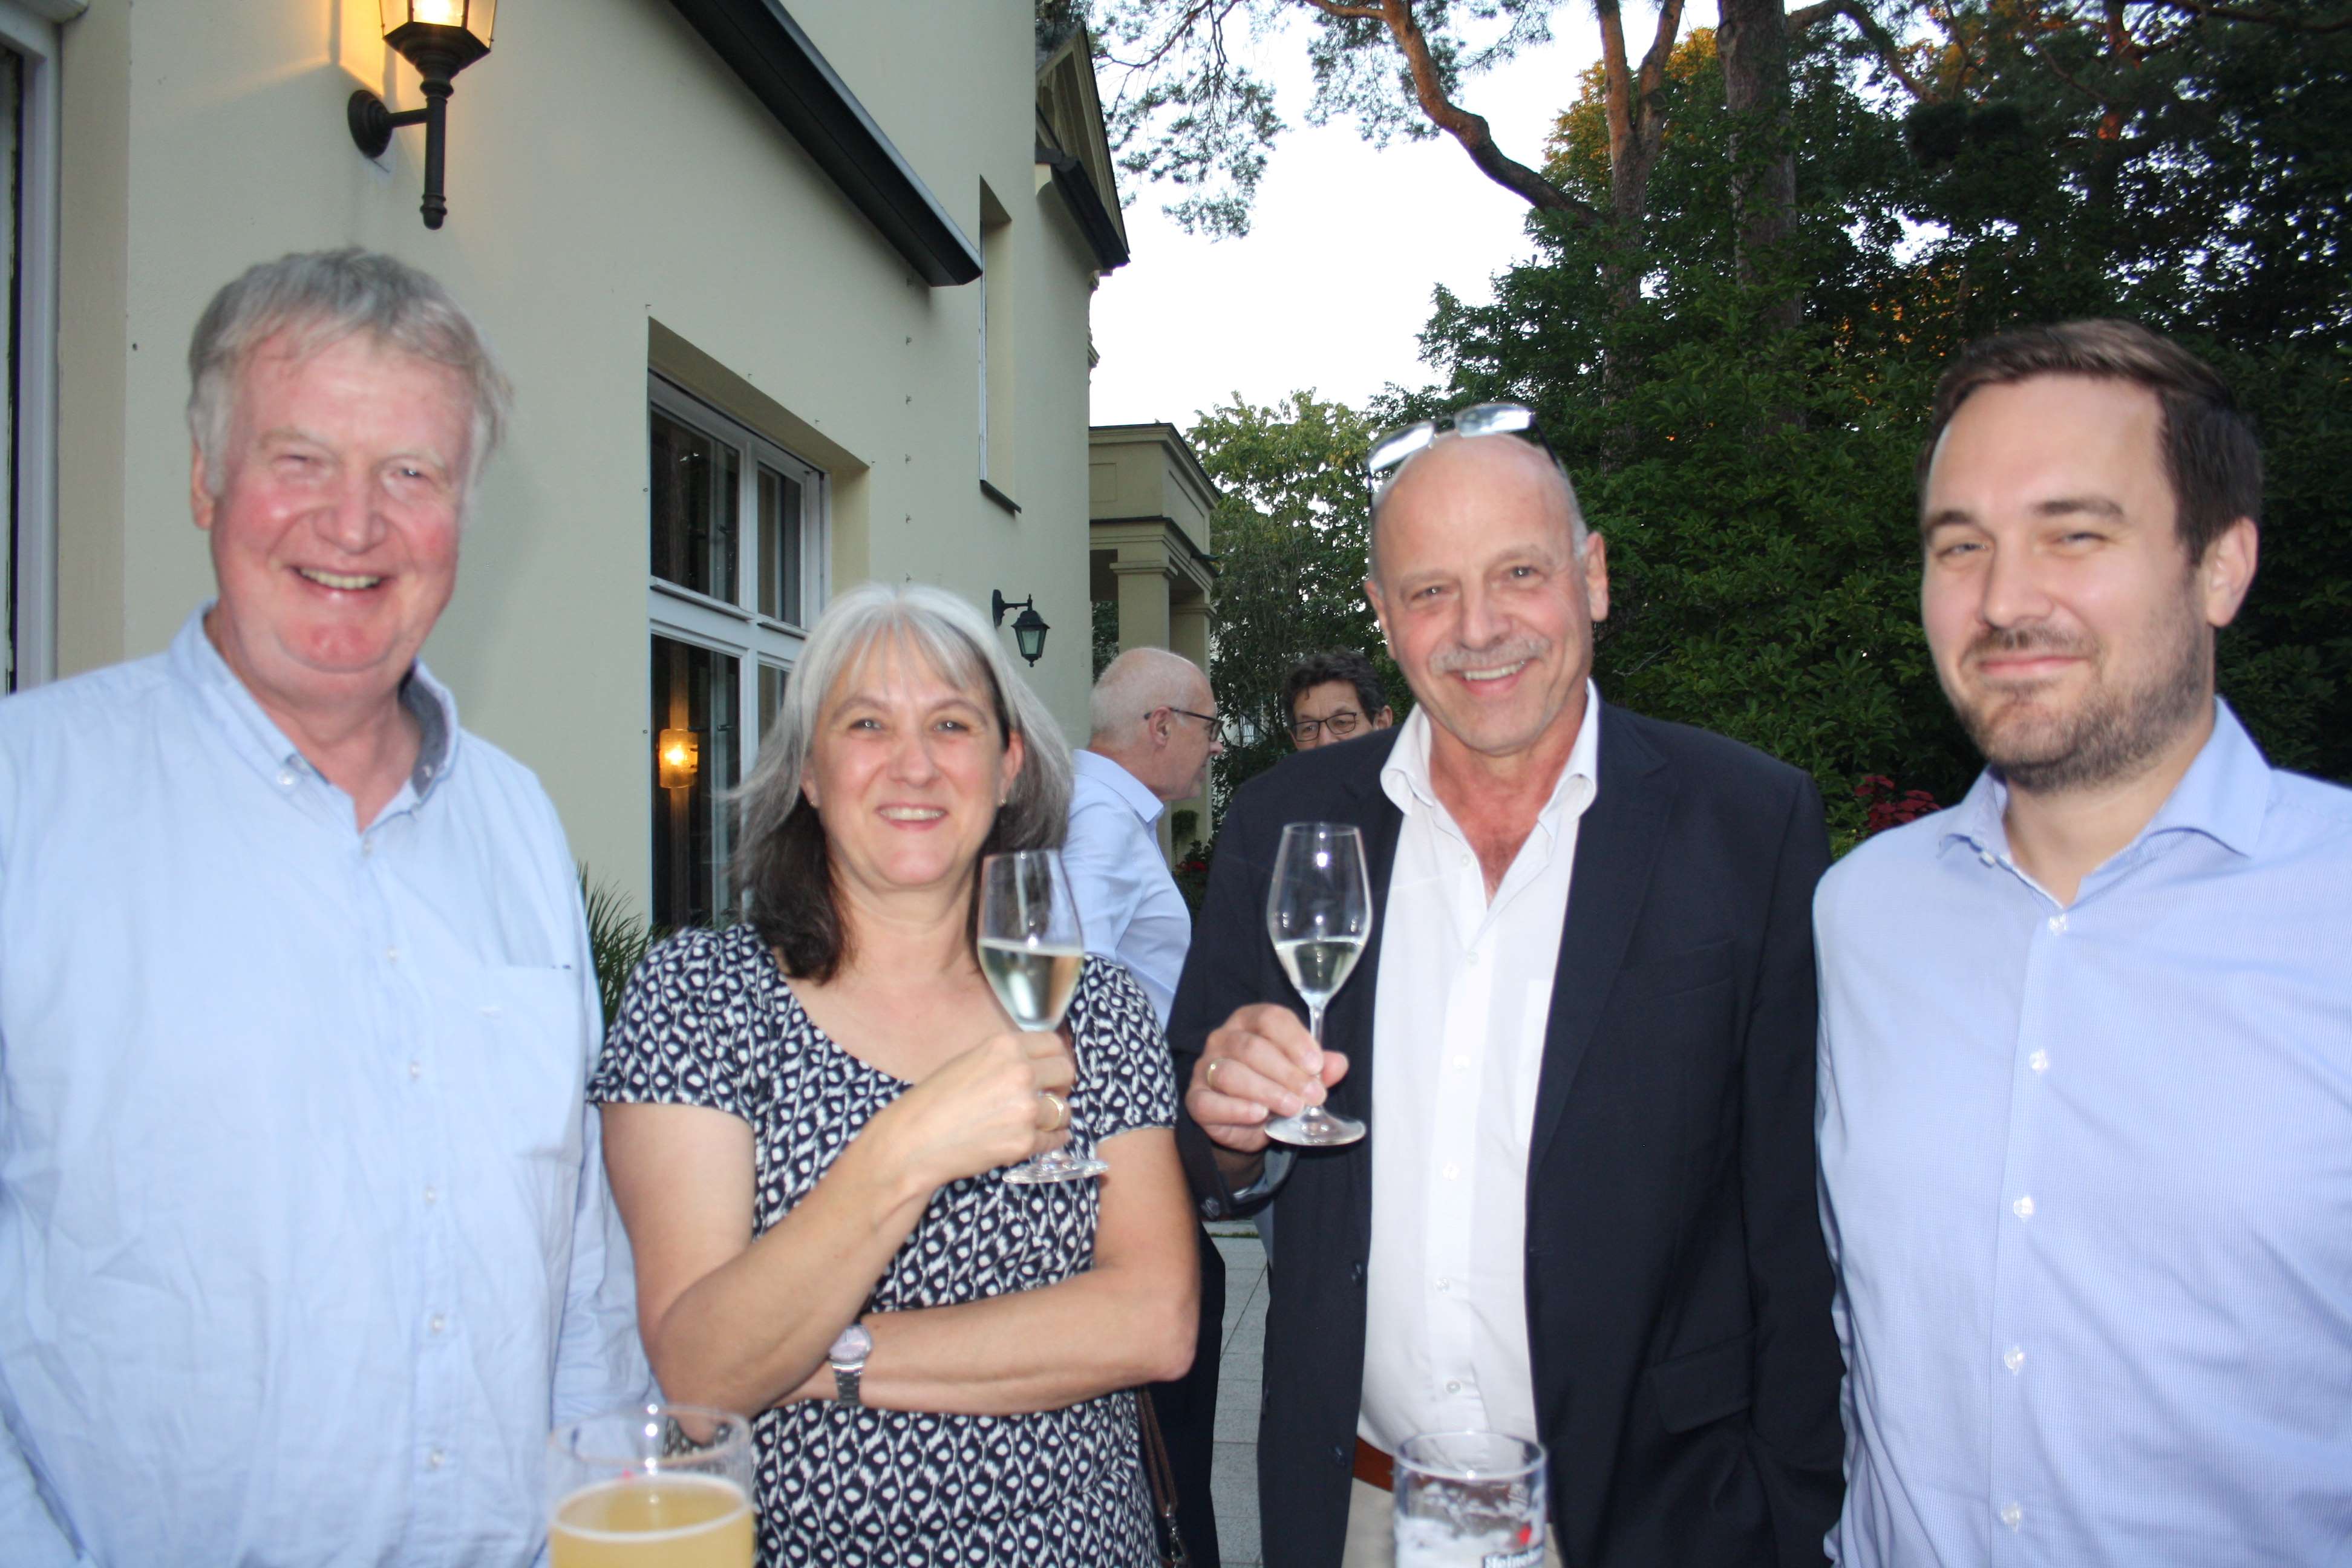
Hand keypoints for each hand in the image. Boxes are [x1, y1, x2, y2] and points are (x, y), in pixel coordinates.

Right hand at [881, 1031, 1075, 1188]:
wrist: (913, 1141)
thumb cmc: (934, 1102)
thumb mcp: (969, 1061)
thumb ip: (1006, 1058)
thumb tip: (1038, 1063)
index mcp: (1005, 1047)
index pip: (1053, 1044)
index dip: (1054, 1059)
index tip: (1051, 1070)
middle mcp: (1019, 1073)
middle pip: (1066, 1073)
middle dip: (1060, 1085)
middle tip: (1048, 1095)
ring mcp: (1024, 1109)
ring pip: (1064, 1109)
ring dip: (1055, 1116)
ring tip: (1038, 1121)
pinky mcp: (1024, 1142)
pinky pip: (1054, 1139)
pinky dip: (1049, 1140)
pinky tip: (1035, 1138)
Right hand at [1185, 1004, 1348, 1155]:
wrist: (1247, 1123)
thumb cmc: (1275, 1086)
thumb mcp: (1301, 1075)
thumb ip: (1319, 1068)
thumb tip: (1338, 1064)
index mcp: (1249, 1021)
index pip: (1270, 1017)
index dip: (1295, 1040)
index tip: (1316, 1065)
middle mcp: (1223, 1039)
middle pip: (1252, 1048)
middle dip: (1287, 1073)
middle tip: (1313, 1095)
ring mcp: (1205, 1068)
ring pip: (1231, 1073)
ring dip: (1267, 1091)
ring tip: (1293, 1107)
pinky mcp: (1195, 1099)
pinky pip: (1210, 1102)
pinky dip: (1236, 1109)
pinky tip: (1259, 1115)